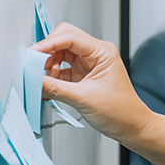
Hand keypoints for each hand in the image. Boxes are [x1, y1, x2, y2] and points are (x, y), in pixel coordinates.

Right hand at [34, 22, 150, 142]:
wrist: (131, 127)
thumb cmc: (120, 112)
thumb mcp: (84, 99)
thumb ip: (55, 88)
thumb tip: (34, 80)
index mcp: (102, 52)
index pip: (70, 37)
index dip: (48, 44)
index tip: (33, 53)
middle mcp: (96, 54)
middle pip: (64, 39)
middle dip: (48, 52)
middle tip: (35, 66)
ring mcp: (89, 64)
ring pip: (61, 54)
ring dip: (49, 65)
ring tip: (44, 81)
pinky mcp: (82, 75)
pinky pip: (62, 69)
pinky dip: (52, 77)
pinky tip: (48, 87)